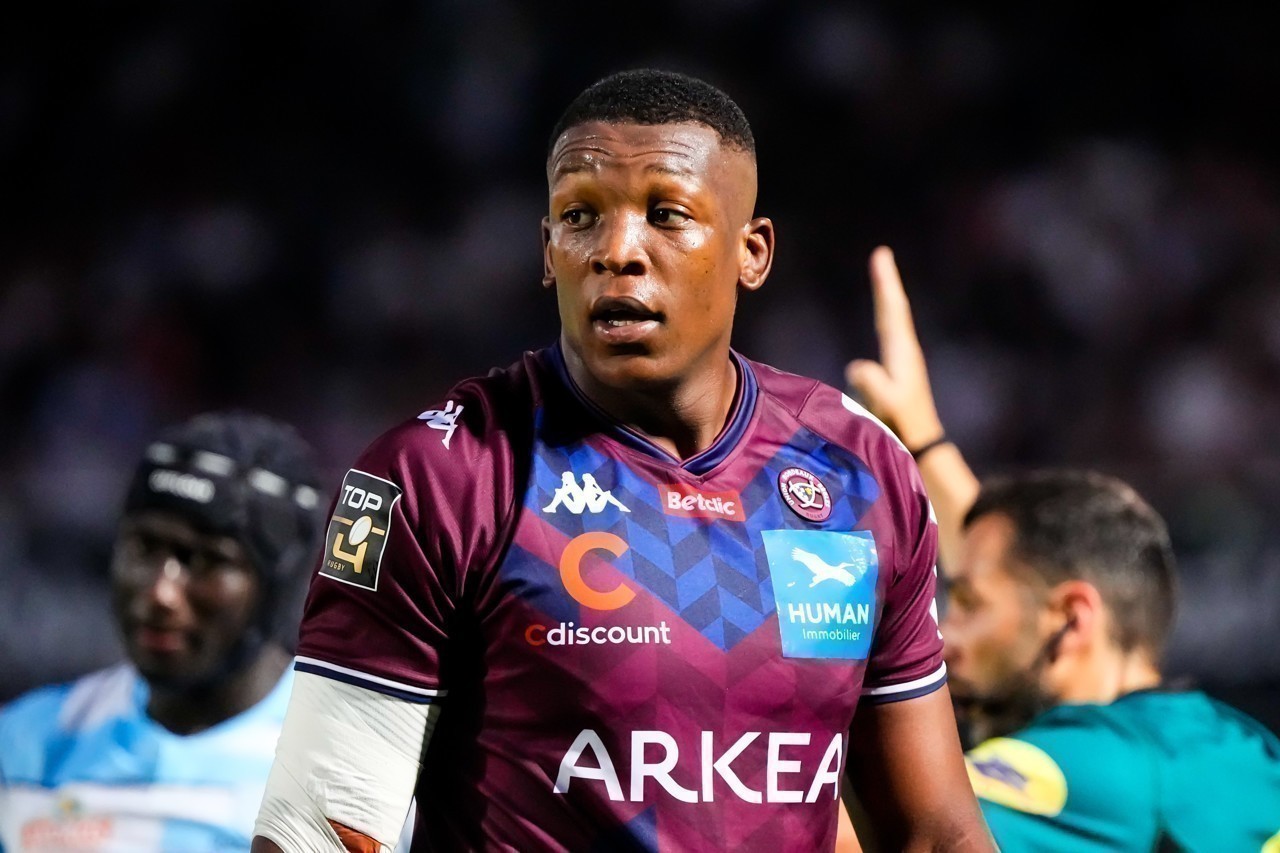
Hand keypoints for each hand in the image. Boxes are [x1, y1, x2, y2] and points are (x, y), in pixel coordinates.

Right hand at [845, 247, 944, 450]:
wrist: (922, 445)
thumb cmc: (904, 426)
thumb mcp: (887, 405)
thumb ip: (873, 384)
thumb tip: (856, 365)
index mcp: (902, 353)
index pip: (892, 311)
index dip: (885, 284)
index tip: (881, 256)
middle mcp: (904, 352)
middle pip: (893, 309)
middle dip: (886, 283)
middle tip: (882, 256)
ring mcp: (902, 361)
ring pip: (892, 321)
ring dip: (886, 299)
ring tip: (883, 278)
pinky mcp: (898, 372)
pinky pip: (888, 335)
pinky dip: (884, 318)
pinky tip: (882, 319)